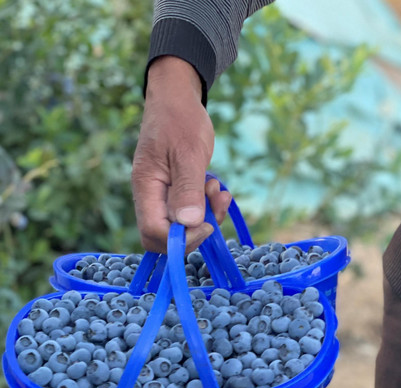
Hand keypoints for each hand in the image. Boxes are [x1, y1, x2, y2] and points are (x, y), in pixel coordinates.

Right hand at [131, 56, 230, 252]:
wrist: (178, 99)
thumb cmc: (180, 120)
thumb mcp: (188, 153)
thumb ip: (187, 189)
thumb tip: (187, 224)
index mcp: (146, 188)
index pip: (153, 233)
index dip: (180, 238)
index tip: (205, 224)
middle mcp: (151, 196)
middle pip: (166, 237)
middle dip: (195, 230)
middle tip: (215, 205)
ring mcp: (163, 196)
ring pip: (182, 227)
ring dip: (206, 215)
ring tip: (217, 189)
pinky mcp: (177, 192)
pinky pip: (191, 213)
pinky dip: (208, 206)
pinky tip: (218, 189)